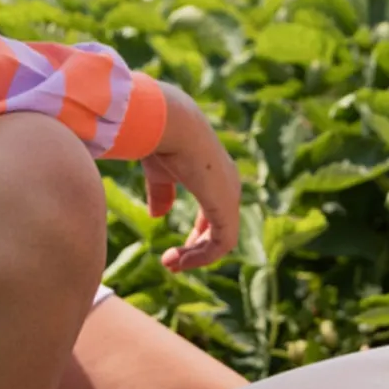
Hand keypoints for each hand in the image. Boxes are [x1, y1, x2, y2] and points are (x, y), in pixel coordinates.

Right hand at [141, 82, 243, 271]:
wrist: (169, 124)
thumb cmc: (161, 141)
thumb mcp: (159, 172)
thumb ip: (161, 193)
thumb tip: (158, 216)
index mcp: (215, 175)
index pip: (214, 215)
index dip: (195, 237)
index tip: (171, 253)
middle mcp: (229, 185)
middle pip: (220, 229)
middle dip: (195, 251)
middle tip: (171, 264)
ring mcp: (230, 196)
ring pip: (222, 240)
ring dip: (196, 257)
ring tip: (171, 264)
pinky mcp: (226, 206)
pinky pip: (221, 243)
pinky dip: (201, 256)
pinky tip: (180, 259)